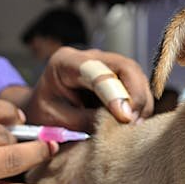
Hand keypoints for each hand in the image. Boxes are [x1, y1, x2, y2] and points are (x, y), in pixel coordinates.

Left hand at [23, 47, 153, 130]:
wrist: (43, 107)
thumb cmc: (46, 113)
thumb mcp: (58, 120)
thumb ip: (86, 119)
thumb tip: (119, 122)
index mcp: (65, 63)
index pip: (97, 71)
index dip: (115, 93)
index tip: (125, 117)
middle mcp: (90, 57)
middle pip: (126, 67)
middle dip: (136, 96)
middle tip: (134, 124)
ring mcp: (106, 64)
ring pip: (136, 76)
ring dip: (141, 102)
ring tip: (136, 126)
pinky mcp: (117, 76)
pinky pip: (137, 86)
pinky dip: (140, 105)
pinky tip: (135, 122)